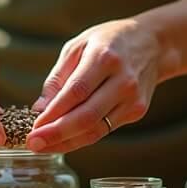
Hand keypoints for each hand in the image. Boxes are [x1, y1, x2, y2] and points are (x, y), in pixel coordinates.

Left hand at [26, 19, 166, 153]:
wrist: (153, 44)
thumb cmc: (110, 41)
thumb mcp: (78, 46)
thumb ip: (58, 77)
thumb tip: (40, 108)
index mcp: (105, 57)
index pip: (76, 92)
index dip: (54, 113)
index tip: (34, 127)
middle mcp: (122, 80)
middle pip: (87, 116)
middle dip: (57, 134)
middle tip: (33, 144)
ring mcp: (133, 98)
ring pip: (96, 130)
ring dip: (67, 142)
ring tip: (44, 146)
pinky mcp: (137, 111)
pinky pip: (105, 130)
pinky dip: (82, 137)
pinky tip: (64, 139)